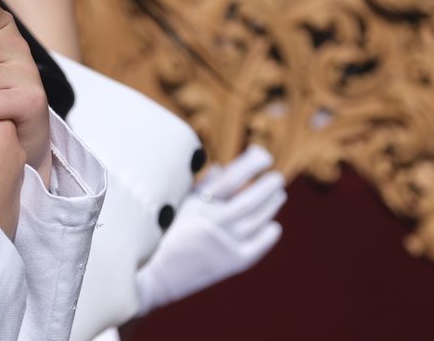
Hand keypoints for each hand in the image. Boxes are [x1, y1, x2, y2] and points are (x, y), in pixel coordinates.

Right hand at [134, 145, 285, 313]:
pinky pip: (259, 245)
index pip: (232, 178)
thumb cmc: (163, 235)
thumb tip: (221, 167)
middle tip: (276, 178)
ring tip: (278, 195)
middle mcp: (214, 222)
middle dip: (267, 186)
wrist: (155, 276)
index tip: (264, 156)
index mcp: (197, 205)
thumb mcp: (178, 206)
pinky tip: (274, 226)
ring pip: (258, 220)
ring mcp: (225, 243)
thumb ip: (201, 187)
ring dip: (271, 206)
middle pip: (250, 200)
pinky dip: (269, 234)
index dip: (251, 165)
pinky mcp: (232, 262)